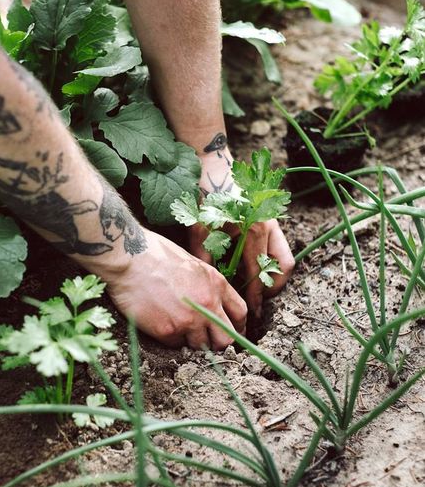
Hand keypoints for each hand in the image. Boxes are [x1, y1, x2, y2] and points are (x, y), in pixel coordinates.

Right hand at [105, 229, 246, 348]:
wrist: (129, 257)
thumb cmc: (156, 253)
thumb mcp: (193, 264)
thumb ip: (207, 285)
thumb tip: (213, 302)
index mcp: (216, 284)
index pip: (240, 313)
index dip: (237, 326)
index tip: (230, 330)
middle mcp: (208, 304)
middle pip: (227, 339)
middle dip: (218, 342)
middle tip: (206, 340)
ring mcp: (189, 320)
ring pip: (201, 346)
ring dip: (192, 341)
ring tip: (177, 327)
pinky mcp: (168, 331)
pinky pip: (177, 345)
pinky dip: (171, 339)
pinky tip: (161, 324)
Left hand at [189, 145, 294, 316]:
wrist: (214, 173)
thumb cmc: (206, 202)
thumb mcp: (200, 232)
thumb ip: (205, 261)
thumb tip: (210, 289)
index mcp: (253, 231)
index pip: (259, 274)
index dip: (256, 297)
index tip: (253, 314)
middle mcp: (270, 227)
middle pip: (283, 268)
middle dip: (272, 289)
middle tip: (257, 301)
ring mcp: (275, 222)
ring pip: (285, 259)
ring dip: (274, 276)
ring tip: (256, 287)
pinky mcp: (274, 221)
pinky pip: (279, 248)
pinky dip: (270, 262)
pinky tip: (252, 268)